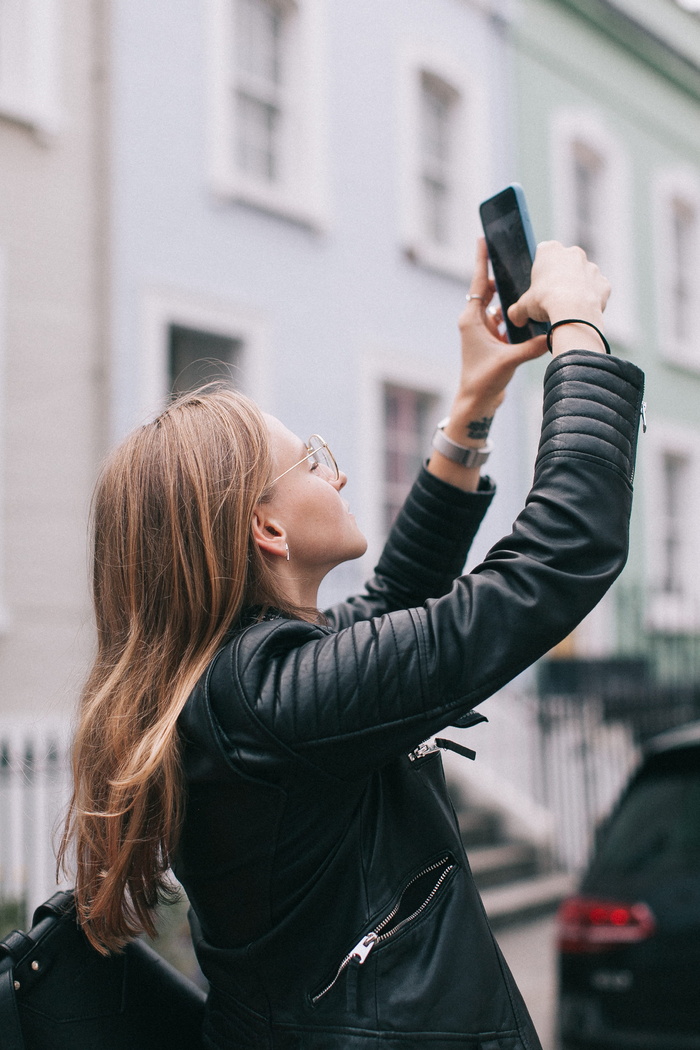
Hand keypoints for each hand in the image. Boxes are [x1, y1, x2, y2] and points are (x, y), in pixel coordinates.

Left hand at [427, 239, 548, 490]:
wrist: (477, 402)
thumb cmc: (484, 381)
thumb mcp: (510, 360)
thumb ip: (532, 345)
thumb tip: (554, 334)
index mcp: (472, 320)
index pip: (477, 283)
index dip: (481, 260)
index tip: (482, 238)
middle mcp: (475, 322)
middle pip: (488, 290)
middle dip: (501, 274)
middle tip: (512, 255)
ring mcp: (482, 331)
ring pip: (498, 305)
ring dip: (510, 296)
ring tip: (526, 280)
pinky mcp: (491, 341)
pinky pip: (503, 320)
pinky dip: (514, 314)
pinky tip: (528, 310)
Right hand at [508, 241, 610, 356]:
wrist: (573, 312)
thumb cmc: (545, 302)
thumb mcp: (523, 307)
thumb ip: (517, 311)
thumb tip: (516, 318)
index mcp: (550, 250)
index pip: (544, 252)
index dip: (541, 269)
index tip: (539, 284)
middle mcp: (573, 253)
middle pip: (565, 263)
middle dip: (561, 277)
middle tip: (552, 297)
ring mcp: (592, 267)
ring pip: (583, 277)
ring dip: (577, 288)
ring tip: (568, 308)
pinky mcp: (604, 283)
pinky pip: (596, 291)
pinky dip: (591, 300)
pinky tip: (582, 312)